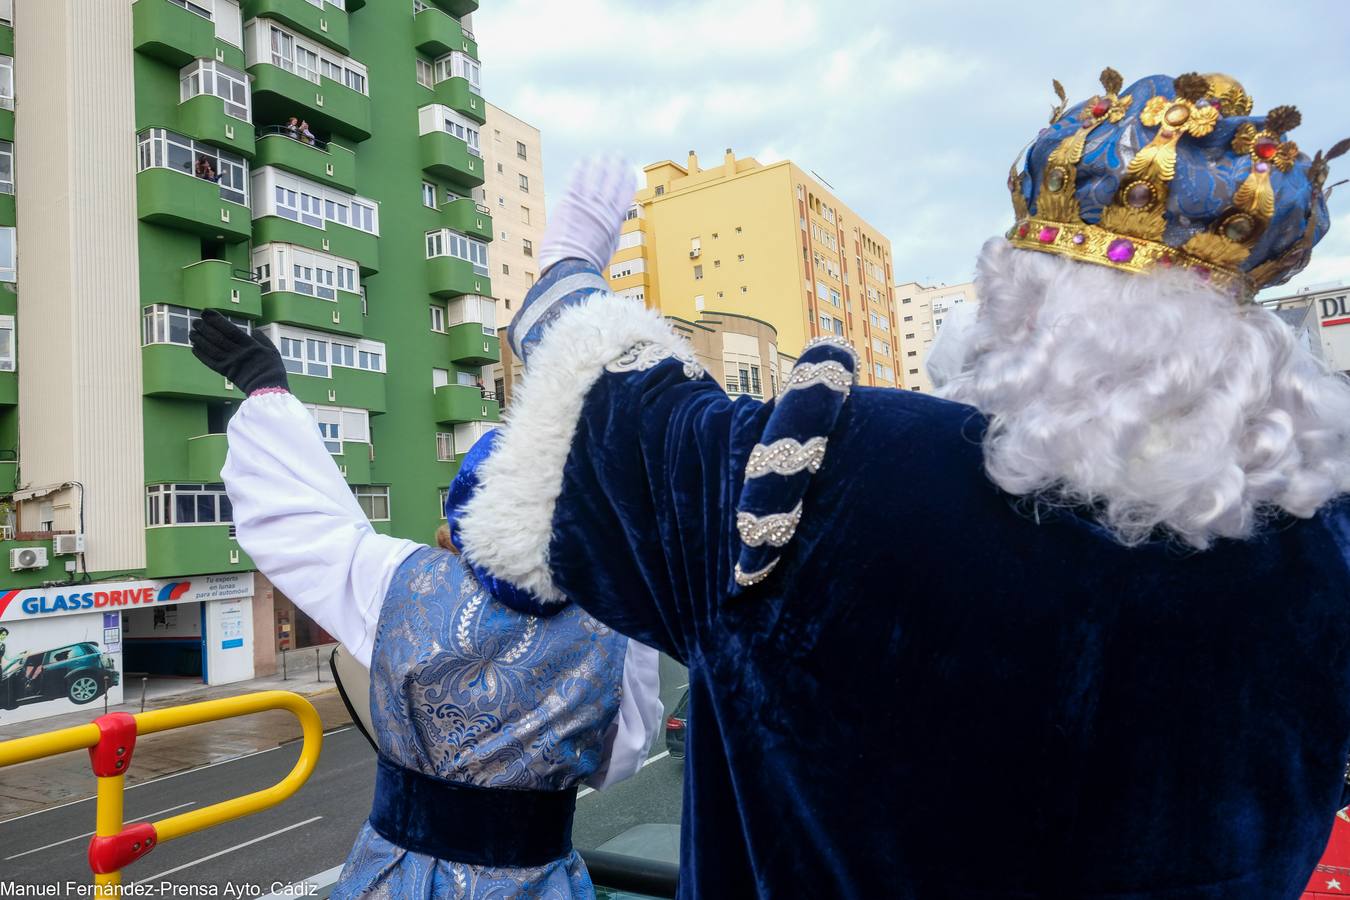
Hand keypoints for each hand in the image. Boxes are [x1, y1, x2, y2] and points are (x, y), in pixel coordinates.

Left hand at [189, 309, 288, 394]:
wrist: (268, 389)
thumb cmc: (272, 369)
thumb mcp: (272, 351)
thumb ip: (263, 339)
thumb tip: (254, 330)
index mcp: (250, 345)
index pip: (230, 330)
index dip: (216, 320)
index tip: (207, 312)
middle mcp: (238, 353)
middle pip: (218, 338)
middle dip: (205, 328)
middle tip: (195, 321)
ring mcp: (231, 363)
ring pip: (212, 349)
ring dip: (200, 340)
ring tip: (192, 332)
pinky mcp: (226, 373)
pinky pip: (211, 363)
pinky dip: (201, 355)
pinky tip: (194, 348)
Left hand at [538, 154, 636, 273]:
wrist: (571, 267)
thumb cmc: (587, 264)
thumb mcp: (607, 248)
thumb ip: (610, 233)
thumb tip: (614, 227)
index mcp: (614, 221)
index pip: (625, 194)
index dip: (627, 180)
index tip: (629, 170)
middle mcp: (603, 209)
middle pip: (612, 182)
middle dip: (616, 166)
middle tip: (618, 154)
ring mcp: (587, 205)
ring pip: (596, 178)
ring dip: (599, 164)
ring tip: (601, 153)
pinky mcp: (570, 203)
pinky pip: (576, 181)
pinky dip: (580, 169)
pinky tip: (582, 161)